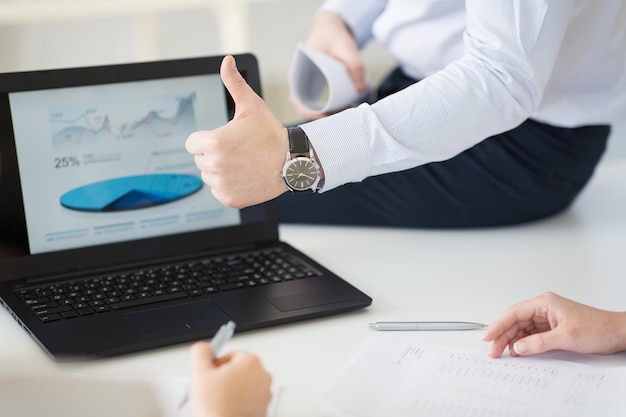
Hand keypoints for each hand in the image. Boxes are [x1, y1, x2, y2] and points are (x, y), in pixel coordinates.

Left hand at [186, 55, 288, 207]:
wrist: (292, 162)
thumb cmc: (270, 134)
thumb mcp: (251, 106)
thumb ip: (233, 83)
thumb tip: (227, 60)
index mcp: (213, 142)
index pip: (191, 144)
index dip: (207, 140)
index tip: (226, 139)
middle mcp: (214, 165)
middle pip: (199, 160)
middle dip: (214, 155)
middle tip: (238, 151)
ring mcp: (221, 184)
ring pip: (208, 176)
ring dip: (220, 171)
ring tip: (243, 164)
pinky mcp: (229, 199)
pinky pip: (218, 191)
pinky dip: (228, 186)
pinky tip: (245, 177)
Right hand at [189, 342, 271, 416]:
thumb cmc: (218, 409)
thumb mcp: (200, 373)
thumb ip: (201, 352)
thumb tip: (204, 347)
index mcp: (251, 362)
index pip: (231, 355)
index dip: (216, 365)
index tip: (210, 375)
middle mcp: (263, 376)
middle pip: (239, 370)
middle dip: (224, 378)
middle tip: (212, 390)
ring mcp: (265, 393)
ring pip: (244, 386)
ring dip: (231, 391)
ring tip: (218, 402)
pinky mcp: (264, 409)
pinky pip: (249, 400)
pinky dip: (239, 403)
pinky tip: (226, 409)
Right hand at [288, 11, 366, 118]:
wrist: (331, 27)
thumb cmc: (332, 35)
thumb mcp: (345, 47)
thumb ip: (354, 65)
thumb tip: (361, 89)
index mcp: (297, 72)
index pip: (297, 100)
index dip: (309, 113)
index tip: (325, 117)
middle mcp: (298, 81)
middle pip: (305, 107)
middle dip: (322, 117)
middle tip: (340, 120)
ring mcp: (306, 85)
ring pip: (312, 107)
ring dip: (326, 114)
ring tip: (344, 115)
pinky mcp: (315, 87)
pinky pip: (318, 103)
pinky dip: (329, 109)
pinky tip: (342, 110)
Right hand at [484, 292, 625, 357]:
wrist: (617, 333)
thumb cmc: (598, 328)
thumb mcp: (566, 337)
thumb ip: (539, 342)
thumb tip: (518, 347)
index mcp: (544, 303)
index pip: (514, 313)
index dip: (498, 325)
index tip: (488, 337)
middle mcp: (544, 308)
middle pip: (515, 321)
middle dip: (502, 335)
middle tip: (493, 350)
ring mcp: (547, 318)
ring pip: (521, 328)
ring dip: (512, 340)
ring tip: (502, 353)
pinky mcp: (552, 328)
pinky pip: (531, 334)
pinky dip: (523, 343)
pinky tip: (518, 351)